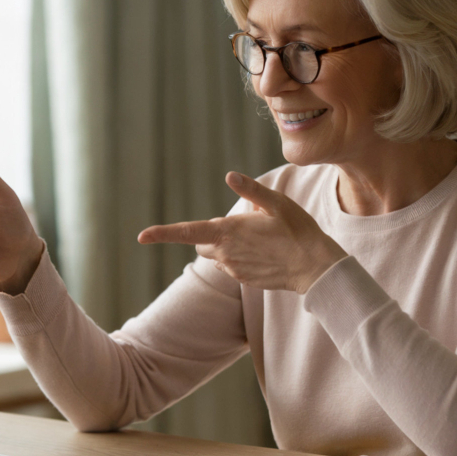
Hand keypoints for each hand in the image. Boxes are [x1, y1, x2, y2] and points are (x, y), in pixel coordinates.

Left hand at [137, 172, 346, 293]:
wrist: (316, 269)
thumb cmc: (298, 231)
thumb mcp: (277, 203)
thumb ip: (250, 190)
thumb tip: (229, 176)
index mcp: (228, 232)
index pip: (186, 232)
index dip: (162, 233)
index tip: (141, 236)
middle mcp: (225, 253)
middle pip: (201, 243)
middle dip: (210, 234)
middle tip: (244, 224)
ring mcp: (234, 269)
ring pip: (217, 255)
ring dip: (227, 245)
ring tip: (261, 238)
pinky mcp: (244, 280)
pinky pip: (232, 266)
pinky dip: (240, 257)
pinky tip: (265, 252)